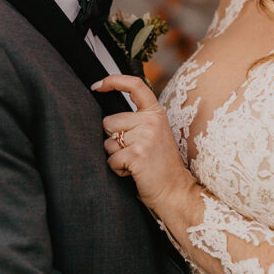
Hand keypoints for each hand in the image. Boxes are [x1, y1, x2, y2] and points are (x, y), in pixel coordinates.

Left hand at [92, 74, 195, 211]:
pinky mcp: (136, 154)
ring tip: (136, 162)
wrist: (176, 191)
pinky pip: (111, 160)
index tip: (96, 85)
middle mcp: (151, 121)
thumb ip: (137, 121)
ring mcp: (145, 137)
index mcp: (156, 114)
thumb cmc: (160, 165)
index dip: (113, 81)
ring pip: (108, 142)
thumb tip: (106, 118)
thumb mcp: (154, 135)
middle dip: (114, 139)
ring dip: (116, 156)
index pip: (135, 86)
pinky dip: (118, 169)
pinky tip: (134, 172)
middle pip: (109, 122)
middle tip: (135, 152)